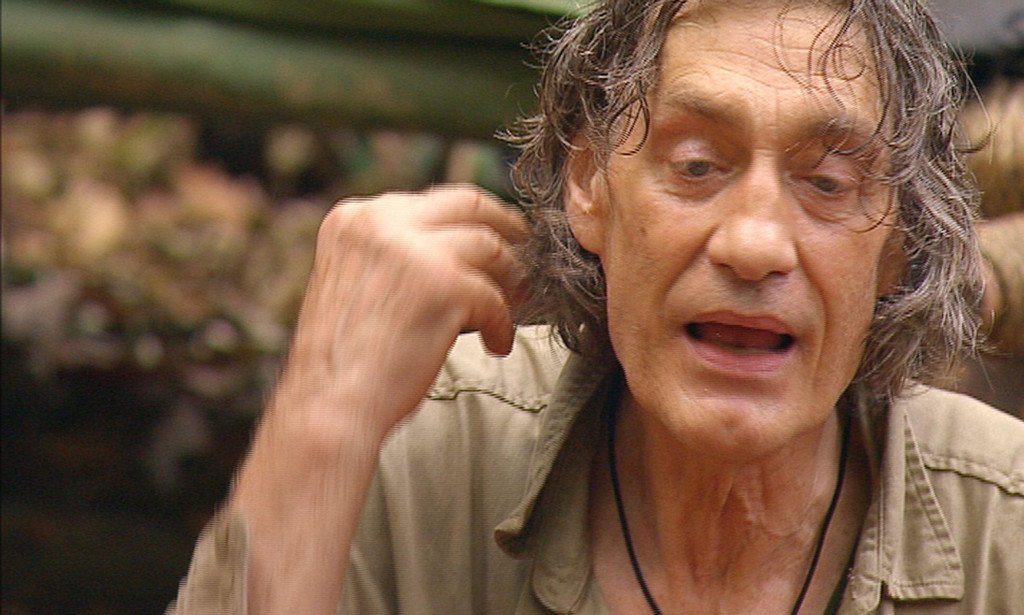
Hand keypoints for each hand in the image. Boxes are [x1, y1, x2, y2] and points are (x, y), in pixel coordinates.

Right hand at [232, 185, 527, 612]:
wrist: (329, 408)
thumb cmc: (344, 362)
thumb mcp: (353, 281)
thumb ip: (392, 254)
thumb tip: (457, 247)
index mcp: (353, 217)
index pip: (431, 201)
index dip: (470, 220)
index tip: (493, 237)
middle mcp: (380, 221)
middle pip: (469, 205)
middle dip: (505, 227)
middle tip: (523, 255)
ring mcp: (414, 250)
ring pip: (490, 248)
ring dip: (509, 280)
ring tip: (512, 307)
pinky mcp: (445, 285)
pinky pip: (495, 298)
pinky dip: (502, 325)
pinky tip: (496, 345)